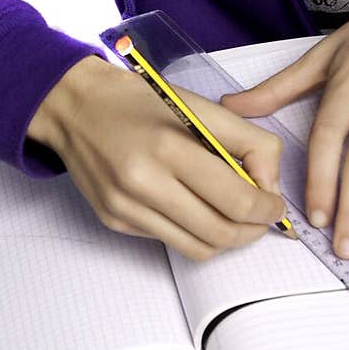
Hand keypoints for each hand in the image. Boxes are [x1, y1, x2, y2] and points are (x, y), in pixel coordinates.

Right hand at [26, 55, 286, 260]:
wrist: (75, 106)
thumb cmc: (140, 101)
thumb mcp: (200, 107)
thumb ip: (247, 141)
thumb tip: (269, 184)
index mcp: (169, 147)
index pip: (235, 200)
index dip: (266, 208)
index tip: (274, 202)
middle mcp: (143, 183)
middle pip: (220, 233)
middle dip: (252, 230)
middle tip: (261, 216)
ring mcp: (126, 208)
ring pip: (196, 248)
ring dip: (226, 238)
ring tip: (234, 217)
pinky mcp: (114, 221)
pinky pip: (168, 240)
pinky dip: (190, 230)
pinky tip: (191, 206)